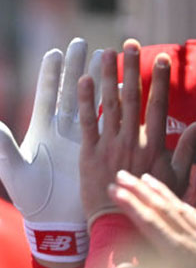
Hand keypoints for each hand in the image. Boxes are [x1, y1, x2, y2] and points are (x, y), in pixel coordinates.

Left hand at [0, 38, 100, 264]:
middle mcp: (61, 130)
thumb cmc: (28, 198)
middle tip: (82, 44)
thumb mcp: (13, 170)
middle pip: (69, 92)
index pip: (46, 95)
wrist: (51, 221)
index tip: (54, 52)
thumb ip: (4, 145)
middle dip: (75, 68)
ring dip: (96, 80)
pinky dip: (111, 105)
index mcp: (40, 131)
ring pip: (89, 102)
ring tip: (104, 56)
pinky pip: (104, 123)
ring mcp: (79, 139)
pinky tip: (119, 87)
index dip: (51, 74)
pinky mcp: (94, 150)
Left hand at [78, 40, 195, 225]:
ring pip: (110, 105)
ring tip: (106, 54)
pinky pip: (86, 123)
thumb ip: (186, 151)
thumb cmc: (147, 201)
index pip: (157, 104)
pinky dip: (85, 101)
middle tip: (129, 45)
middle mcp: (132, 140)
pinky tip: (82, 81)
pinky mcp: (89, 154)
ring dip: (108, 76)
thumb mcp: (175, 177)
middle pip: (133, 97)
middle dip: (132, 69)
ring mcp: (109, 146)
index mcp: (153, 144)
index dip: (160, 80)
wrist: (117, 222)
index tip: (162, 58)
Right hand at [111, 170, 195, 267]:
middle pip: (163, 209)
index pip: (150, 222)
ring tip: (143, 177)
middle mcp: (191, 238)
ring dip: (159, 191)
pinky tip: (172, 198)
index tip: (114, 190)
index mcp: (177, 253)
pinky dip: (179, 202)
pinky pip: (193, 213)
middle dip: (140, 190)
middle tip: (121, 174)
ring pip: (179, 207)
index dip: (131, 205)